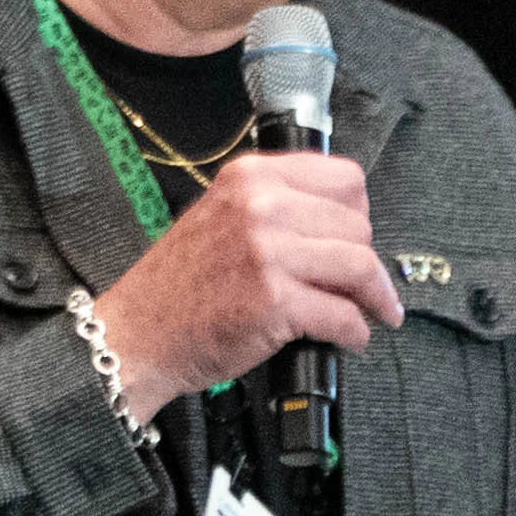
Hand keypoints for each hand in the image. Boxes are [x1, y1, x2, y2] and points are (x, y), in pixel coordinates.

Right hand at [86, 153, 406, 425]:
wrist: (138, 334)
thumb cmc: (179, 285)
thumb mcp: (220, 215)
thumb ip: (274, 206)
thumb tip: (340, 222)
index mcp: (251, 177)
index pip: (345, 179)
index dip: (359, 214)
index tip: (356, 238)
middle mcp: (262, 206)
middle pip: (358, 225)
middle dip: (367, 260)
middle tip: (361, 286)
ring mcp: (269, 253)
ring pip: (360, 266)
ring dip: (377, 297)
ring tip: (376, 313)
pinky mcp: (275, 302)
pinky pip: (343, 315)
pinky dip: (356, 332)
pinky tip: (350, 338)